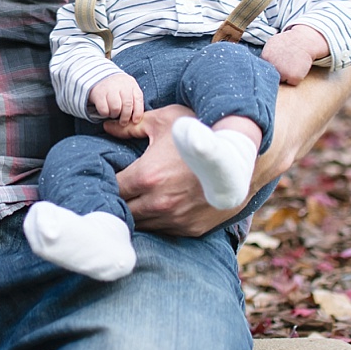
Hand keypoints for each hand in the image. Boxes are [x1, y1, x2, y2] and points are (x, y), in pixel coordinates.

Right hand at [89, 72, 144, 129]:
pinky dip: (105, 114)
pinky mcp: (99, 94)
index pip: (138, 99)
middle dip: (125, 117)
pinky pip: (104, 109)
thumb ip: (134, 100)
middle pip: (127, 105)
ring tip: (113, 114)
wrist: (101, 77)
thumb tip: (136, 118)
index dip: (138, 112)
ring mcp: (110, 89)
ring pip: (116, 108)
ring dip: (114, 115)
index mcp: (132, 85)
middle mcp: (122, 85)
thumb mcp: (129, 89)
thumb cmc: (119, 88)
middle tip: (123, 122)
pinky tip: (106, 111)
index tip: (135, 121)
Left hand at [109, 103, 235, 234]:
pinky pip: (162, 230)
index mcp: (147, 177)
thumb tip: (107, 126)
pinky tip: (159, 206)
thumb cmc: (204, 131)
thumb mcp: (168, 119)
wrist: (246, 154)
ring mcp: (174, 219)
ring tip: (137, 198)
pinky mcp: (189, 229)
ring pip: (140, 225)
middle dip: (117, 201)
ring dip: (135, 213)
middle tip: (118, 189)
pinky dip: (157, 220)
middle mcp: (158, 203)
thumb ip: (133, 125)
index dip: (104, 184)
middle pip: (121, 211)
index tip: (107, 177)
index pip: (110, 189)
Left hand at [261, 24, 326, 86]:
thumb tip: (254, 67)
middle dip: (276, 73)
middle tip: (284, 64)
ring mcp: (283, 72)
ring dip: (285, 76)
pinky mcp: (294, 77)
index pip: (262, 71)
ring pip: (281, 81)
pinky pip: (291, 83)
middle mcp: (273, 65)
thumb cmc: (287, 42)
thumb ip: (264, 55)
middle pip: (270, 78)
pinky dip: (295, 78)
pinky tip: (298, 67)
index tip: (274, 65)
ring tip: (291, 64)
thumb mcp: (271, 43)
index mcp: (266, 56)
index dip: (268, 69)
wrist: (305, 40)